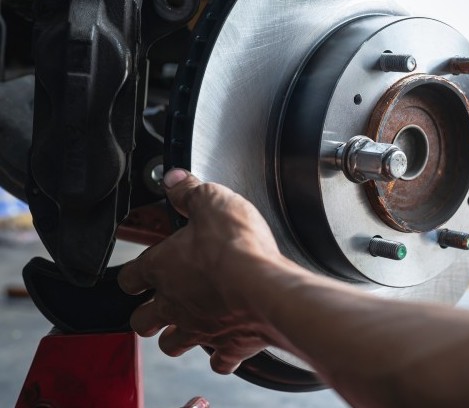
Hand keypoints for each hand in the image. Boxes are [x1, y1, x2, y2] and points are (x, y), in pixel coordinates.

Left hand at [118, 169, 295, 373]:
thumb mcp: (212, 201)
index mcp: (163, 268)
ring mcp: (200, 328)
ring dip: (177, 336)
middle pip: (142, 320)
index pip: (129, 277)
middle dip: (147, 314)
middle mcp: (174, 303)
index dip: (133, 275)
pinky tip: (228, 345)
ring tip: (188, 325)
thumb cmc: (238, 248)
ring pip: (172, 344)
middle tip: (158, 305)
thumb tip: (174, 179)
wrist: (268, 288)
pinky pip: (219, 360)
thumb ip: (190, 191)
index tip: (141, 271)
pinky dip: (222, 354)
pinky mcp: (229, 346)